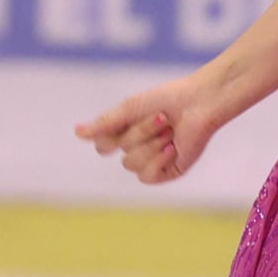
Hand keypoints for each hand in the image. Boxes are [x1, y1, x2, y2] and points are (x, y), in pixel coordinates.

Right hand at [74, 74, 218, 186]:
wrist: (201, 103)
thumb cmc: (168, 99)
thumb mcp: (130, 108)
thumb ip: (105, 123)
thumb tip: (76, 132)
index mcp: (126, 133)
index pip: (102, 146)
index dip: (111, 133)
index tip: (127, 116)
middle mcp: (138, 149)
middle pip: (121, 151)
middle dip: (141, 132)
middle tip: (163, 117)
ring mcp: (153, 162)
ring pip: (133, 164)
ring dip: (152, 144)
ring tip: (171, 130)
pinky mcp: (169, 171)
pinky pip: (148, 176)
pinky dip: (158, 160)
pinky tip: (172, 147)